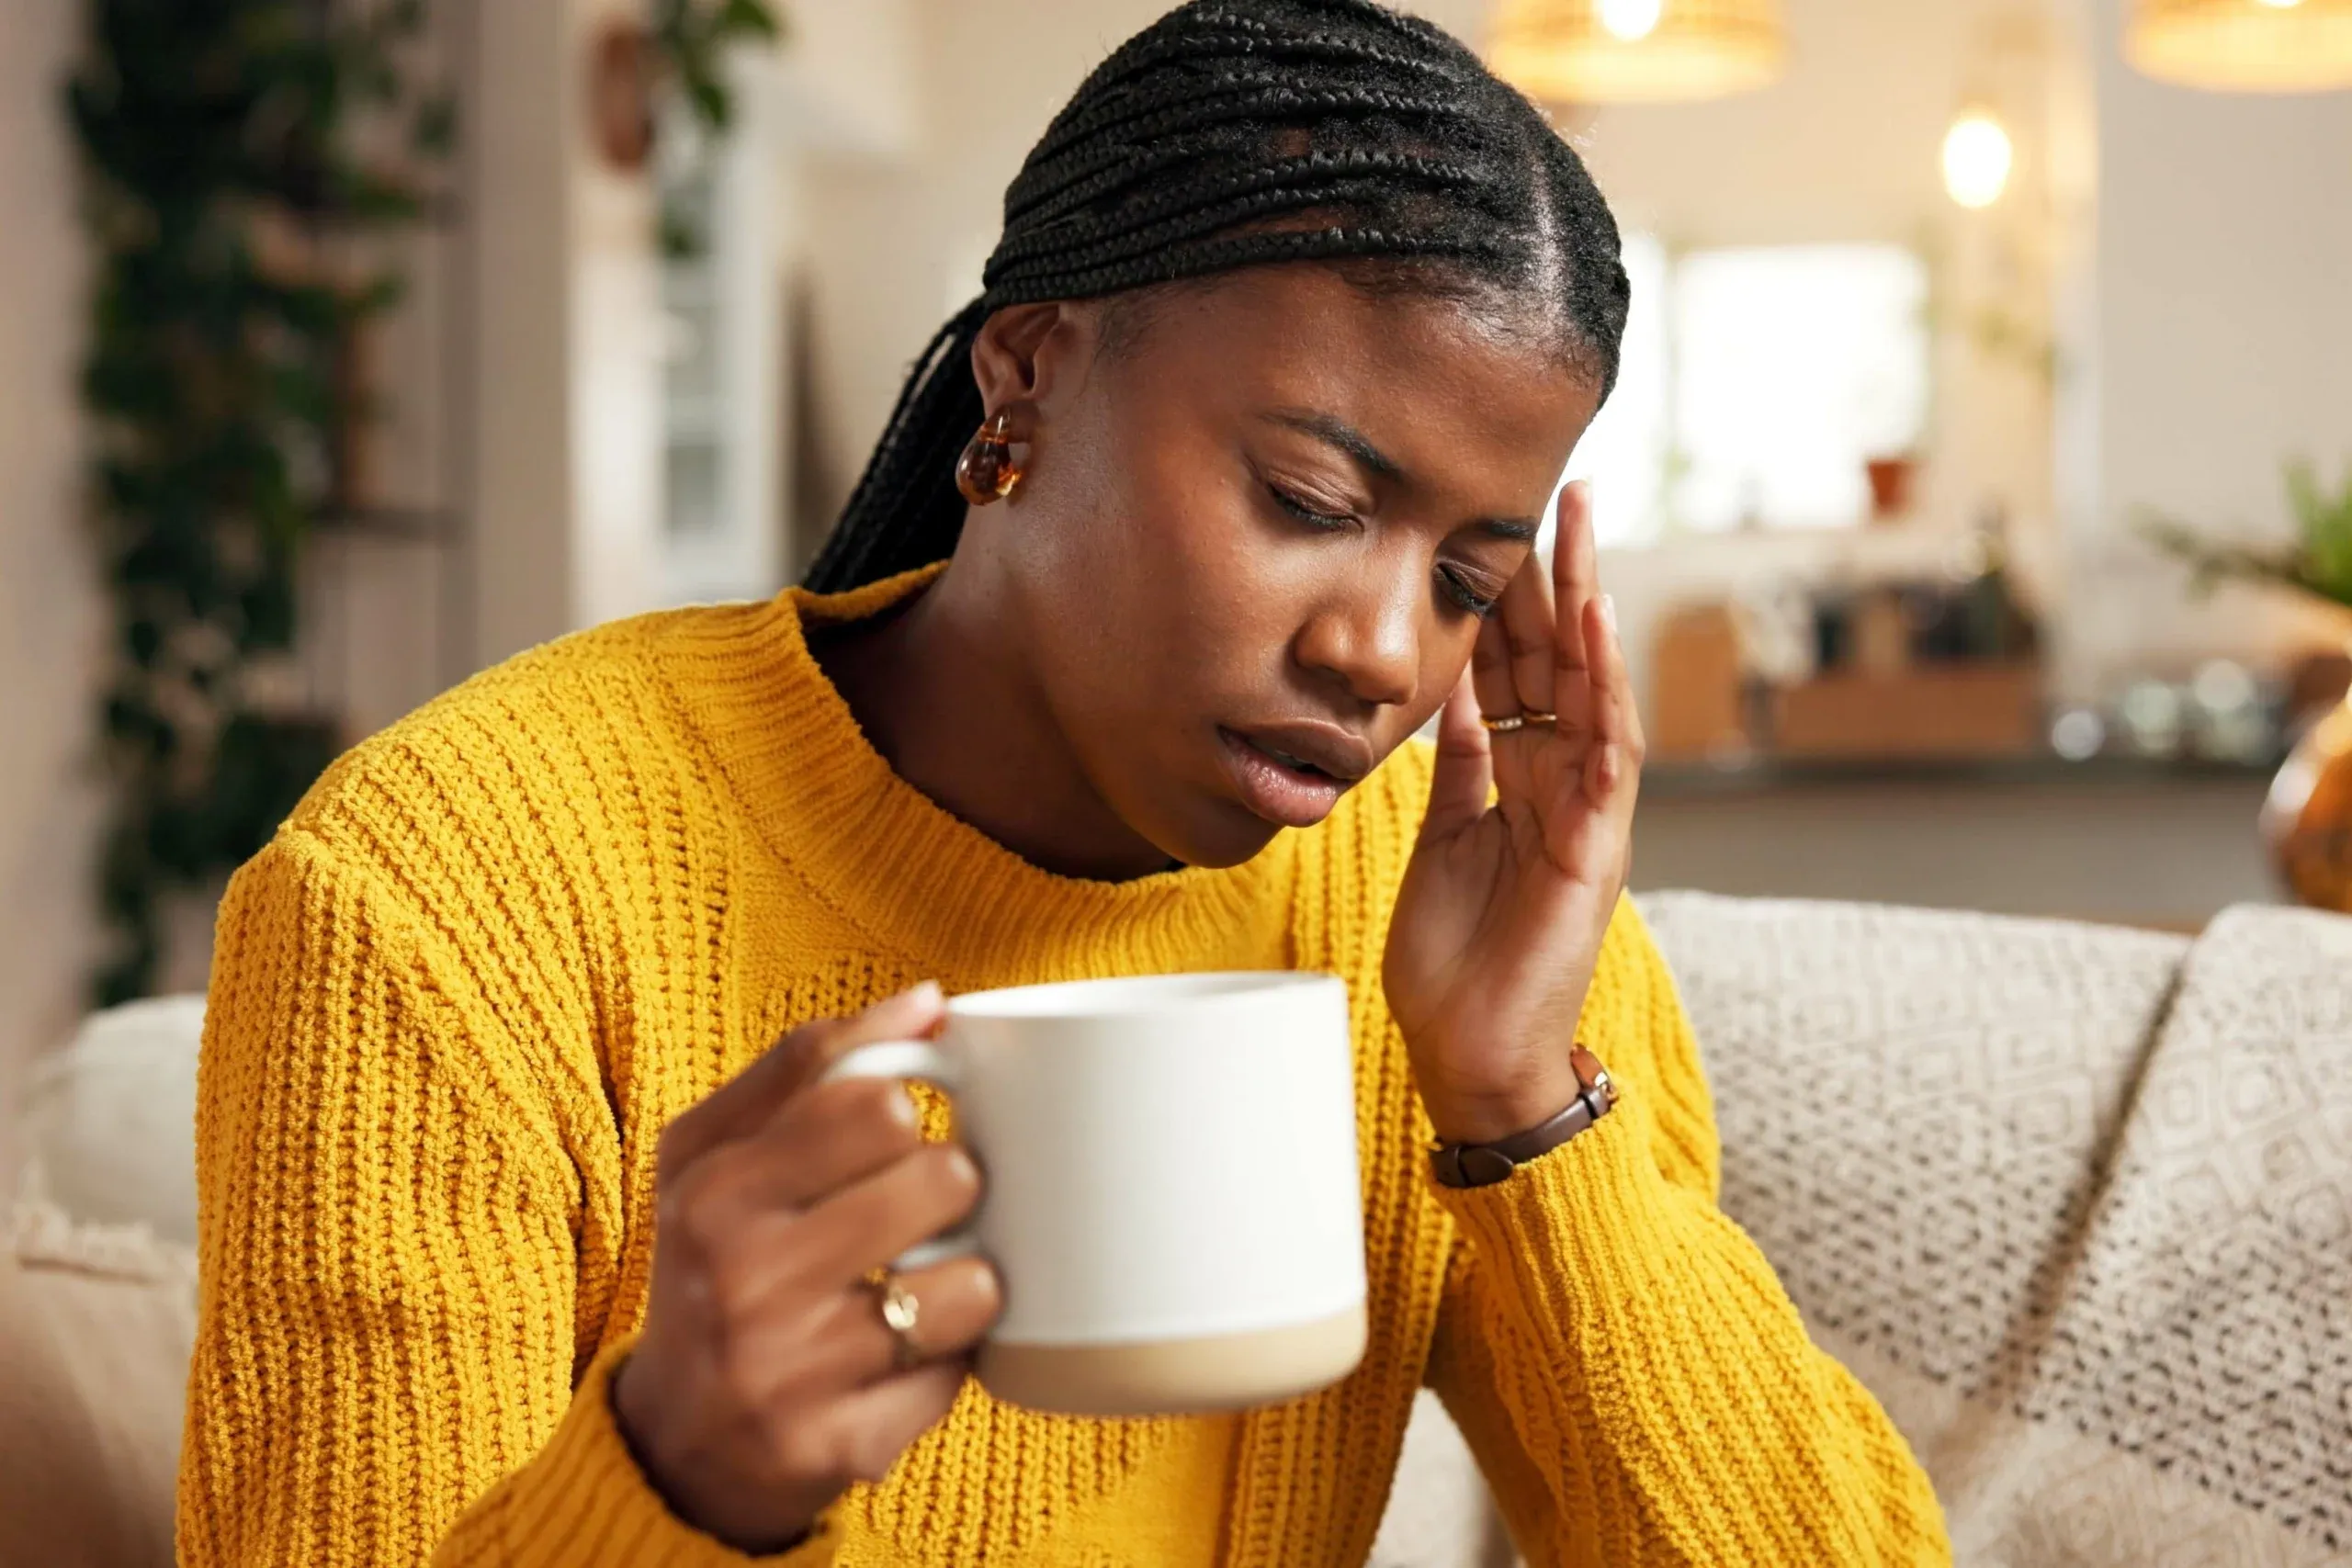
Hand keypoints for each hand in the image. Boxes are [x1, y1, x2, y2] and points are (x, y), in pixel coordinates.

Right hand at [612, 984, 1001, 1551]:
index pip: (876, 1106)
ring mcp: (793, 1374)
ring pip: (971, 1284)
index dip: (905, 1115)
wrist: (671, 1445)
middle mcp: (745, 1282)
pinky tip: (899, 1359)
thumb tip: (928, 999)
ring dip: (965, 1282)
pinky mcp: (841, 1450)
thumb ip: (810, 1064)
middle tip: (915, 1213)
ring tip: (918, 1286)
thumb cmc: (710, 1266)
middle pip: (942, 1180)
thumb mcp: (716, 1153)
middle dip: (949, 1189)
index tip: (888, 1139)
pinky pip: (960, 1377)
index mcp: (716, 1193)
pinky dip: (947, 1364)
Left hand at [1382, 482, 1643, 1143]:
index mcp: (1517, 775)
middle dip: (1555, 574)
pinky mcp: (1598, 843)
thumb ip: (1458, 764)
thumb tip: (1448, 686)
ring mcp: (1585, 808)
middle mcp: (1559, 780)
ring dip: (1588, 603)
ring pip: (1589, 685)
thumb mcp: (1441, 837)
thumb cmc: (1453, 960)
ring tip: (1584, 526)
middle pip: (1556, 658)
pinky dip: (1603, 684)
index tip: (1491, 526)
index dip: (1504, 598)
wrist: (1470, 1051)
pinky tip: (1595, 623)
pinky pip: (1607, 749)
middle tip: (1560, 491)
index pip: (1513, 667)